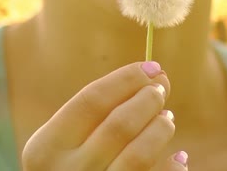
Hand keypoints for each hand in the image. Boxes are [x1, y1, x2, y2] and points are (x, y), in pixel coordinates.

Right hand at [21, 61, 188, 170]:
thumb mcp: (55, 148)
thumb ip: (85, 120)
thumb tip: (143, 80)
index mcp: (46, 148)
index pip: (91, 100)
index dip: (125, 79)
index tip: (150, 66)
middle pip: (119, 124)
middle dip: (148, 99)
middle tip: (161, 88)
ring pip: (139, 154)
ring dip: (160, 129)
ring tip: (167, 118)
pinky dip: (173, 167)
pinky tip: (179, 156)